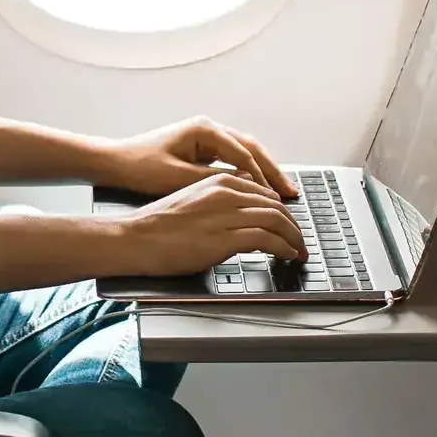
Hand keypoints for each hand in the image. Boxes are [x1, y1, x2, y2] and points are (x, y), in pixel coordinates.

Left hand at [97, 116, 295, 199]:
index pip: (243, 154)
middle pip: (251, 148)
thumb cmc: (141, 167)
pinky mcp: (201, 147)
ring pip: (244, 152)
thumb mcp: (178, 178)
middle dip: (272, 171)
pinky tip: (257, 188)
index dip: (262, 177)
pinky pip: (232, 158)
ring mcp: (205, 136)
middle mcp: (208, 128)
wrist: (115, 161)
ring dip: (262, 171)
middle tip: (291, 192)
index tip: (276, 198)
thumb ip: (214, 180)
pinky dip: (247, 172)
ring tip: (282, 191)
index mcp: (204, 130)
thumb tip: (246, 185)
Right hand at [106, 172, 305, 276]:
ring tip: (298, 251)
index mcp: (219, 181)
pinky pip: (268, 239)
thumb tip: (242, 218)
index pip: (264, 192)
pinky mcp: (226, 238)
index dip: (282, 211)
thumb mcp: (193, 201)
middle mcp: (227, 192)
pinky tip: (287, 255)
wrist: (136, 238)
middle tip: (299, 241)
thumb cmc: (159, 225)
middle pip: (276, 206)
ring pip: (277, 221)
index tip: (287, 225)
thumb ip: (220, 204)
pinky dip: (284, 248)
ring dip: (294, 238)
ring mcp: (227, 214)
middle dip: (293, 225)